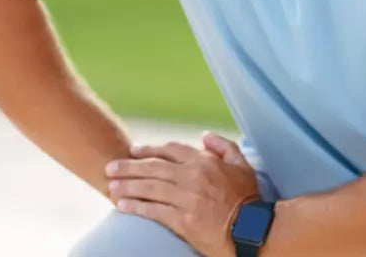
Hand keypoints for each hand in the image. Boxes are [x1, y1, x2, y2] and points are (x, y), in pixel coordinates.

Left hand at [105, 132, 259, 256]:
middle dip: (129, 166)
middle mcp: (192, 177)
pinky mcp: (184, 220)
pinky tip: (122, 205)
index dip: (149, 149)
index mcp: (204, 162)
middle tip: (111, 167)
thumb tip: (205, 135)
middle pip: (153, 167)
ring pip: (149, 188)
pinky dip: (136, 207)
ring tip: (111, 185)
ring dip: (127, 185)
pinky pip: (154, 211)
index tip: (133, 150)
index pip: (170, 150)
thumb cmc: (249, 199)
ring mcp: (187, 199)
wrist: (254, 230)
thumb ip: (224, 146)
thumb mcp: (242, 166)